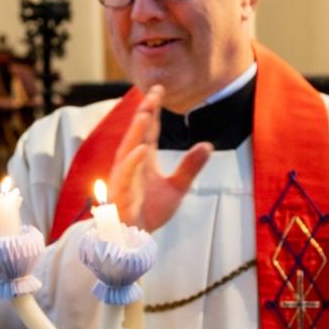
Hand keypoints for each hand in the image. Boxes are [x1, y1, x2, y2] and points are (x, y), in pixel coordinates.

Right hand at [107, 86, 211, 232]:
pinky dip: (132, 162)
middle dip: (144, 112)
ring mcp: (124, 178)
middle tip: (153, 92)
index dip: (152, 109)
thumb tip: (207, 145)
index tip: (158, 89)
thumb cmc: (148, 212)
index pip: (148, 130)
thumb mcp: (176, 188)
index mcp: (141, 159)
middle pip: (137, 133)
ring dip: (136, 131)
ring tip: (146, 113)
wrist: (132, 239)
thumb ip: (189, 167)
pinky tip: (141, 150)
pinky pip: (126, 176)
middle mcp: (130, 164)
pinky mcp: (121, 194)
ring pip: (128, 150)